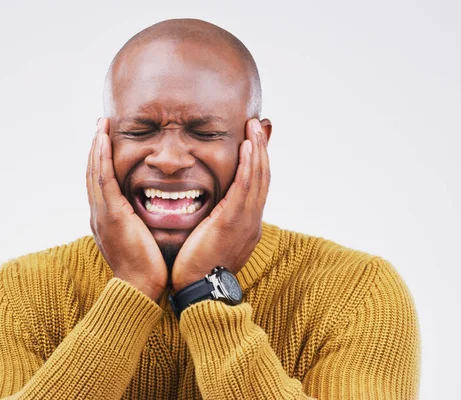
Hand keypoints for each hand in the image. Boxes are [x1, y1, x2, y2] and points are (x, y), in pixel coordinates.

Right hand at [86, 118, 167, 300]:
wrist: (140, 288)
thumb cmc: (147, 268)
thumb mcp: (143, 239)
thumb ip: (142, 222)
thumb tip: (154, 212)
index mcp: (106, 218)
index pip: (100, 182)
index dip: (101, 160)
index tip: (106, 141)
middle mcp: (99, 213)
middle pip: (93, 172)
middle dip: (96, 148)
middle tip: (100, 126)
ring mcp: (102, 213)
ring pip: (95, 171)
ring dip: (97, 146)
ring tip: (101, 125)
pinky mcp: (111, 214)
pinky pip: (103, 179)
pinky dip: (101, 157)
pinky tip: (103, 139)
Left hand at [171, 118, 270, 291]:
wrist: (199, 292)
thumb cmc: (198, 269)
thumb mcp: (211, 241)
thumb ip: (215, 222)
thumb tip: (210, 210)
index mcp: (247, 225)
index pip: (256, 187)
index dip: (257, 162)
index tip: (254, 142)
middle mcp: (252, 221)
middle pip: (262, 178)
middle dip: (261, 150)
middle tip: (258, 126)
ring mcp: (246, 222)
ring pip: (258, 179)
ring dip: (257, 151)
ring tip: (254, 127)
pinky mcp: (233, 222)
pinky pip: (245, 188)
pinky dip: (249, 166)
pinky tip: (247, 148)